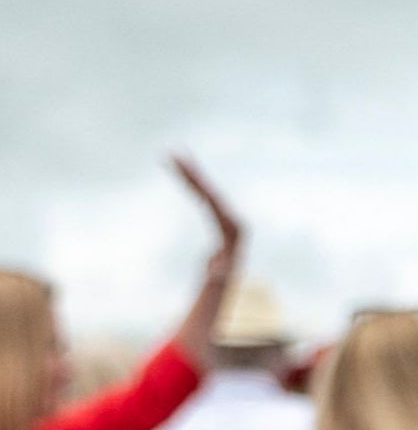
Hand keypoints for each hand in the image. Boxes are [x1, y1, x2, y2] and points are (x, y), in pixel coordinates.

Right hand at [171, 153, 244, 282]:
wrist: (226, 274)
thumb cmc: (220, 275)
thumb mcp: (218, 275)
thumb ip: (216, 274)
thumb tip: (215, 272)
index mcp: (232, 224)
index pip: (212, 200)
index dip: (198, 185)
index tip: (186, 171)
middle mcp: (230, 213)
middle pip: (208, 189)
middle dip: (191, 172)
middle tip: (174, 155)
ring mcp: (224, 211)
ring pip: (204, 188)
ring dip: (189, 172)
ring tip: (173, 156)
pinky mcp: (216, 211)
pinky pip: (201, 192)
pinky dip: (190, 181)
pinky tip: (180, 170)